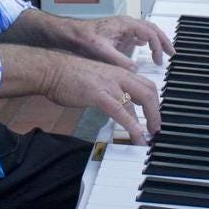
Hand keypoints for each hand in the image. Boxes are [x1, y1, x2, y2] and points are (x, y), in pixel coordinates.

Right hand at [43, 54, 161, 144]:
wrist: (52, 70)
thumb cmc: (71, 76)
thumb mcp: (99, 79)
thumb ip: (113, 88)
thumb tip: (123, 104)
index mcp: (119, 72)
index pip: (147, 85)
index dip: (155, 103)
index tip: (154, 117)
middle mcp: (118, 76)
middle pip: (148, 92)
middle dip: (155, 113)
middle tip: (155, 129)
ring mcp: (109, 84)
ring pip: (136, 101)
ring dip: (145, 122)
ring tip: (145, 138)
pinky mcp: (97, 94)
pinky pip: (119, 110)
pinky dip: (130, 123)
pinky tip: (135, 134)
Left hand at [70, 16, 174, 70]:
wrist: (71, 33)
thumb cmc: (84, 38)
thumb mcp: (102, 51)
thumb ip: (120, 60)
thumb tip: (135, 70)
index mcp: (125, 24)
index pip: (149, 32)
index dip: (156, 46)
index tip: (158, 60)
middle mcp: (127, 24)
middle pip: (152, 29)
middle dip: (163, 40)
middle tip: (172, 53)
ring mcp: (124, 28)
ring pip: (146, 31)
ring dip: (157, 41)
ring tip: (165, 53)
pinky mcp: (120, 34)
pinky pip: (139, 35)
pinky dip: (147, 42)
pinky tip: (148, 51)